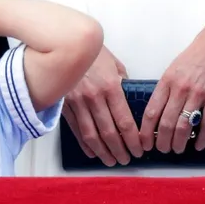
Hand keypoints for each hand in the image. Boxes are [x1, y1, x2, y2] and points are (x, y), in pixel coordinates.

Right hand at [61, 45, 142, 165]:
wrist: (67, 43)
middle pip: (110, 132)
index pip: (125, 121)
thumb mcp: (116, 65)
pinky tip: (93, 152)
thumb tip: (128, 98)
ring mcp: (78, 102)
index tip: (139, 148)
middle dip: (120, 149)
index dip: (133, 139)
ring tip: (111, 160)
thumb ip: (123, 83)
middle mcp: (95, 97)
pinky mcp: (65, 105)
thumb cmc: (93, 52)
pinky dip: (85, 143)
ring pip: (92, 135)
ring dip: (103, 151)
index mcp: (111, 87)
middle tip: (127, 159)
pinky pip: (76, 129)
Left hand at [139, 17, 204, 154]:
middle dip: (162, 142)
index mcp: (167, 80)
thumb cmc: (199, 52)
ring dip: (179, 142)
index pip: (151, 112)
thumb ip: (167, 87)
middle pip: (166, 123)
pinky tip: (198, 145)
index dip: (145, 131)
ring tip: (178, 149)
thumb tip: (160, 109)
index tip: (143, 142)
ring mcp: (199, 93)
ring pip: (184, 125)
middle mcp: (181, 88)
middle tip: (162, 150)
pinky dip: (202, 137)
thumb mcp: (175, 67)